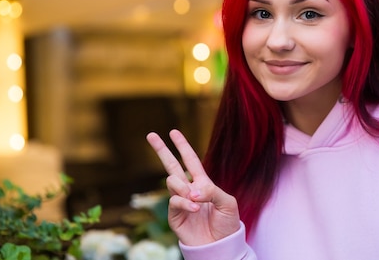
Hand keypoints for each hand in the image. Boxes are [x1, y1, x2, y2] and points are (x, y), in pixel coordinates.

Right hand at [146, 129, 239, 245]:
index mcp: (203, 183)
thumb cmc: (227, 223)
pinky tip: (195, 208)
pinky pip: (174, 201)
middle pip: (172, 165)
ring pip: (172, 182)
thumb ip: (212, 191)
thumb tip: (193, 189)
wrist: (220, 246)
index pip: (190, 160)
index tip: (173, 132)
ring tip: (196, 200)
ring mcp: (180, 201)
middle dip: (162, 150)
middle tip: (150, 134)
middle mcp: (189, 189)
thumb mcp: (228, 203)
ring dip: (183, 187)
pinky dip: (185, 202)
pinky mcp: (174, 215)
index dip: (183, 146)